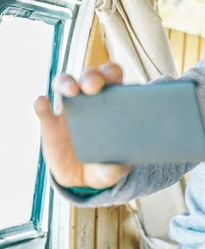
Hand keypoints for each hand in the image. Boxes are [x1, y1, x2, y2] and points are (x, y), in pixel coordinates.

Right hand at [34, 63, 131, 188]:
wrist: (82, 178)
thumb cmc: (106, 162)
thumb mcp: (115, 168)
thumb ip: (117, 167)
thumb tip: (116, 167)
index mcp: (112, 101)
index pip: (112, 77)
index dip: (112, 73)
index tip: (113, 81)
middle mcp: (90, 99)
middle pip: (89, 76)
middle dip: (91, 76)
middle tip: (93, 86)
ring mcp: (68, 109)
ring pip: (64, 84)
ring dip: (67, 82)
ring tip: (72, 90)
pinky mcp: (49, 123)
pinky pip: (43, 109)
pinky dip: (41, 104)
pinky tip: (43, 103)